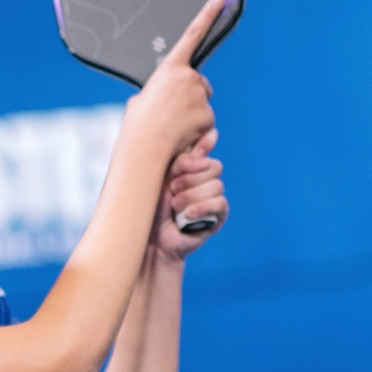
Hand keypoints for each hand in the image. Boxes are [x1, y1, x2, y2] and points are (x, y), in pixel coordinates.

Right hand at [120, 0, 219, 174]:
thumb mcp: (143, 98)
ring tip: (173, 126)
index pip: (192, 35)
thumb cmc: (138, 124)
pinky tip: (182, 134)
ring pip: (203, 105)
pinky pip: (206, 122)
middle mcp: (188, 76)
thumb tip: (165, 101)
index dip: (207, 15)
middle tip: (173, 112)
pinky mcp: (207, 113)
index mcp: (170, 68)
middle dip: (192, 97)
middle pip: (200, 84)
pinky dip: (196, 129)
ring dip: (192, 115)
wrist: (145, 144)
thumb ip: (159, 91)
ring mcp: (199, 95)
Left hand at [152, 130, 226, 260]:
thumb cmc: (151, 207)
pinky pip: (220, 203)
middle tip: (171, 188)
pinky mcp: (219, 216)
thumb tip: (214, 132)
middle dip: (189, 177)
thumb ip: (183, 157)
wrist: (151, 239)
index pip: (205, 152)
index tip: (176, 168)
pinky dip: (202, 207)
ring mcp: (214, 197)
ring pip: (216, 185)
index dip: (194, 157)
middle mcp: (206, 180)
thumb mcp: (163, 176)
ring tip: (175, 205)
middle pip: (213, 166)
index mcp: (192, 167)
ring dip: (191, 195)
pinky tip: (187, 214)